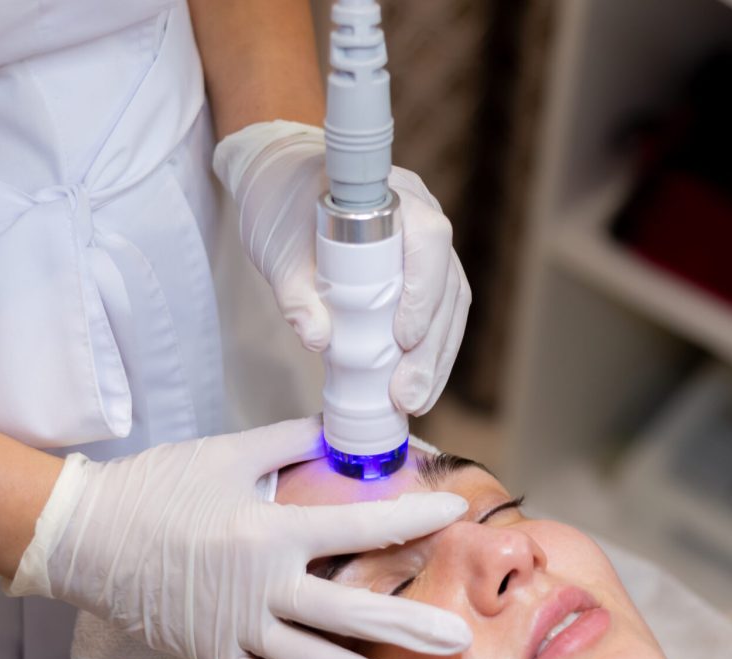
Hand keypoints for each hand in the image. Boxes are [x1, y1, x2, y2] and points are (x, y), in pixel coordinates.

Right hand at [8, 418, 471, 658]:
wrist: (84, 536)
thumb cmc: (158, 488)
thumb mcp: (228, 455)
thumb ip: (288, 440)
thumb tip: (335, 428)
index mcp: (271, 532)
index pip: (359, 527)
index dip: (413, 519)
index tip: (454, 512)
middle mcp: (263, 587)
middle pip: (351, 614)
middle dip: (410, 629)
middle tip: (460, 642)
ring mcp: (238, 630)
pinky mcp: (214, 656)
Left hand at [214, 120, 470, 415]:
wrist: (282, 182)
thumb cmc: (282, 207)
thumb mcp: (280, 250)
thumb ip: (295, 293)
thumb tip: (318, 340)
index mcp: (394, 196)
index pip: (429, 241)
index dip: (423, 292)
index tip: (402, 339)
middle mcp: (425, 218)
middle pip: (449, 287)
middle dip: (432, 349)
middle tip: (408, 397)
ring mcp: (428, 248)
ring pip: (452, 308)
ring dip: (437, 360)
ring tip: (415, 402)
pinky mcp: (423, 274)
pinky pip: (440, 315)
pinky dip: (431, 353)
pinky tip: (418, 386)